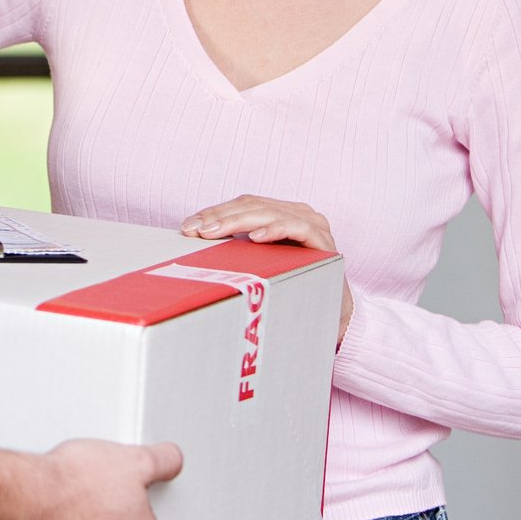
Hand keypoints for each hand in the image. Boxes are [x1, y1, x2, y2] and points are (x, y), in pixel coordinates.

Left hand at [180, 195, 354, 343]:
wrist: (333, 314)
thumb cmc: (291, 286)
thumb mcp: (260, 263)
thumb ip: (237, 248)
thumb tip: (195, 240)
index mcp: (280, 212)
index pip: (242, 205)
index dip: (213, 212)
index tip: (187, 227)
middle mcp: (297, 212)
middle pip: (252, 205)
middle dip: (219, 217)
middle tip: (194, 230)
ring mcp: (312, 223)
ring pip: (269, 213)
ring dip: (237, 222)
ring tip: (213, 232)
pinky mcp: (323, 240)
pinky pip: (296, 228)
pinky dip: (274, 230)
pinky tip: (253, 238)